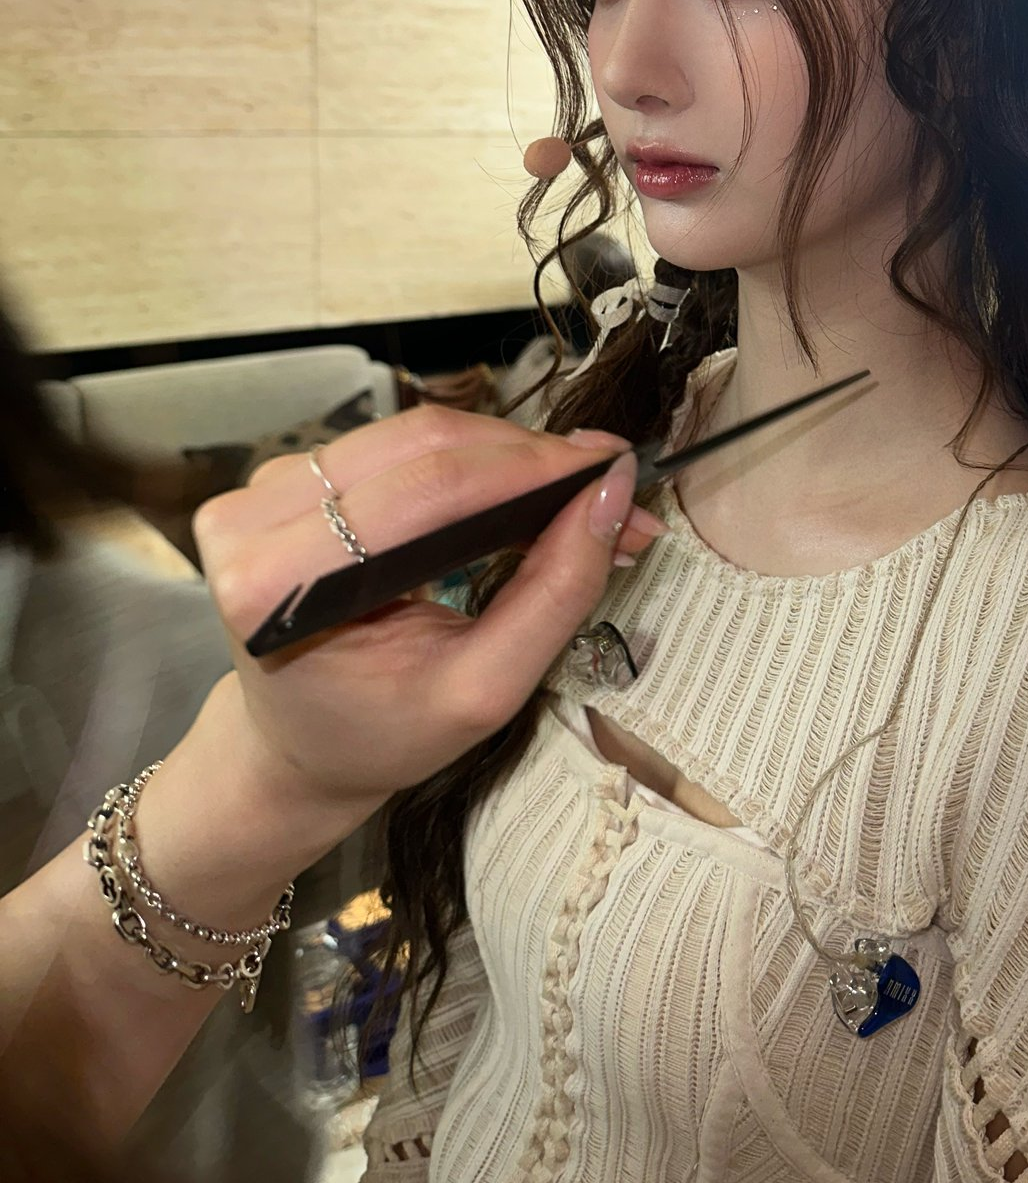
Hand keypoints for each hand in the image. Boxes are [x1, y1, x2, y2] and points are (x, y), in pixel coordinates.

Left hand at [192, 408, 664, 818]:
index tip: (616, 469)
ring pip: (414, 433)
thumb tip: (613, 495)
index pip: (431, 489)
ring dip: (506, 454)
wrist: (291, 749)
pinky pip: (393, 444)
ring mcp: (261, 487)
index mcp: (281, 583)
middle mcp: (255, 516)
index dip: (534, 469)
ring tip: (574, 493)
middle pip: (424, 444)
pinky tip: (514, 490)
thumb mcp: (482, 691)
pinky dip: (466, 461)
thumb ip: (553, 594)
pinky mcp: (280, 476)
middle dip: (533, 460)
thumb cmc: (380, 735)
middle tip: (613, 488)